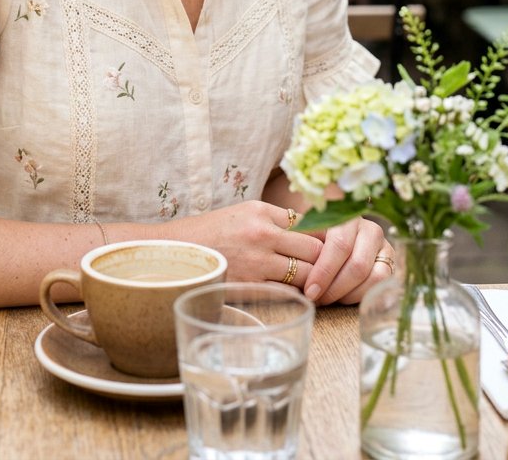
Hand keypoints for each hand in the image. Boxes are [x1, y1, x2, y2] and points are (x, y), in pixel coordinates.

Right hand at [174, 201, 322, 289]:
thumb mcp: (244, 213)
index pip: (311, 224)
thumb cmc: (213, 232)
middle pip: (315, 249)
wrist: (178, 251)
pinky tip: (296, 295)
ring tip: (314, 285)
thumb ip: (275, 221)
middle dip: (324, 262)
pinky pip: (287, 292)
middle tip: (327, 271)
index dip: (324, 239)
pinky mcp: (250, 286)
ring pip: (306, 274)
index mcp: (262, 211)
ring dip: (313, 281)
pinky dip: (295, 295)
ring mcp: (257, 261)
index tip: (330, 248)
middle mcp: (262, 233)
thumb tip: (311, 231)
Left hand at [303, 217, 393, 304]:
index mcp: (349, 218)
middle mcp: (371, 230)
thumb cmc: (319, 237)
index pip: (340, 245)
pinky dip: (365, 298)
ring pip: (375, 278)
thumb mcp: (310, 234)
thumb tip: (292, 270)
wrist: (342, 234)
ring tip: (331, 298)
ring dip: (350, 295)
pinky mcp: (392, 265)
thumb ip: (304, 245)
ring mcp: (385, 248)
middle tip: (318, 299)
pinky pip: (384, 287)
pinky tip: (347, 299)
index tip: (310, 291)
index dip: (324, 271)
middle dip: (335, 288)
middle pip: (358, 266)